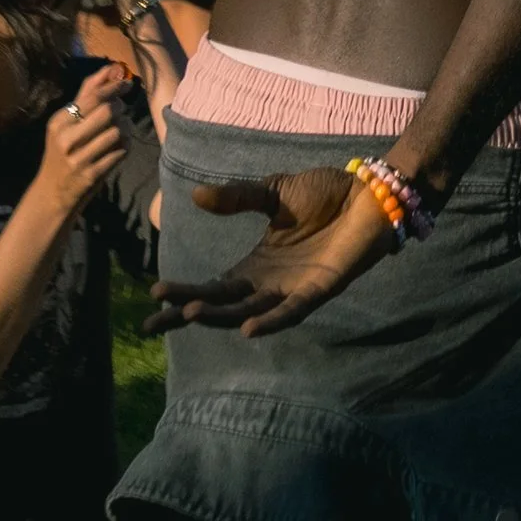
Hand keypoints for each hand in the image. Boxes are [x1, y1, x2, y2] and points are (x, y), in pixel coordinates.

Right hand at [35, 64, 130, 221]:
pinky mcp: (92, 175)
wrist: (52, 193)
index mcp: (59, 122)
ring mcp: (79, 159)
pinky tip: (119, 147)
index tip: (127, 84)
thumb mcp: (67, 123)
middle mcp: (66, 139)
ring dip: (126, 128)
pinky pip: (121, 152)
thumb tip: (113, 67)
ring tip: (121, 130)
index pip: (93, 96)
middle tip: (121, 111)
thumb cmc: (64, 152)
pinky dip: (126, 146)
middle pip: (108, 111)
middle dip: (121, 108)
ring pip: (118, 131)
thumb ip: (88, 94)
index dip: (115, 86)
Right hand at [144, 166, 399, 338]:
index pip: (211, 287)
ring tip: (190, 311)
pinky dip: (272, 321)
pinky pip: (293, 311)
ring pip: (250, 311)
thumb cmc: (325, 195)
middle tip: (155, 319)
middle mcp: (270, 284)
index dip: (182, 293)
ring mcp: (294, 289)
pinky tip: (249, 329)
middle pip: (222, 305)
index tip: (151, 297)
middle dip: (188, 312)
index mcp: (256, 266)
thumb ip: (238, 198)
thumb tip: (195, 197)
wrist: (370, 191)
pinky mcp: (321, 288)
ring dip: (221, 316)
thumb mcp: (273, 192)